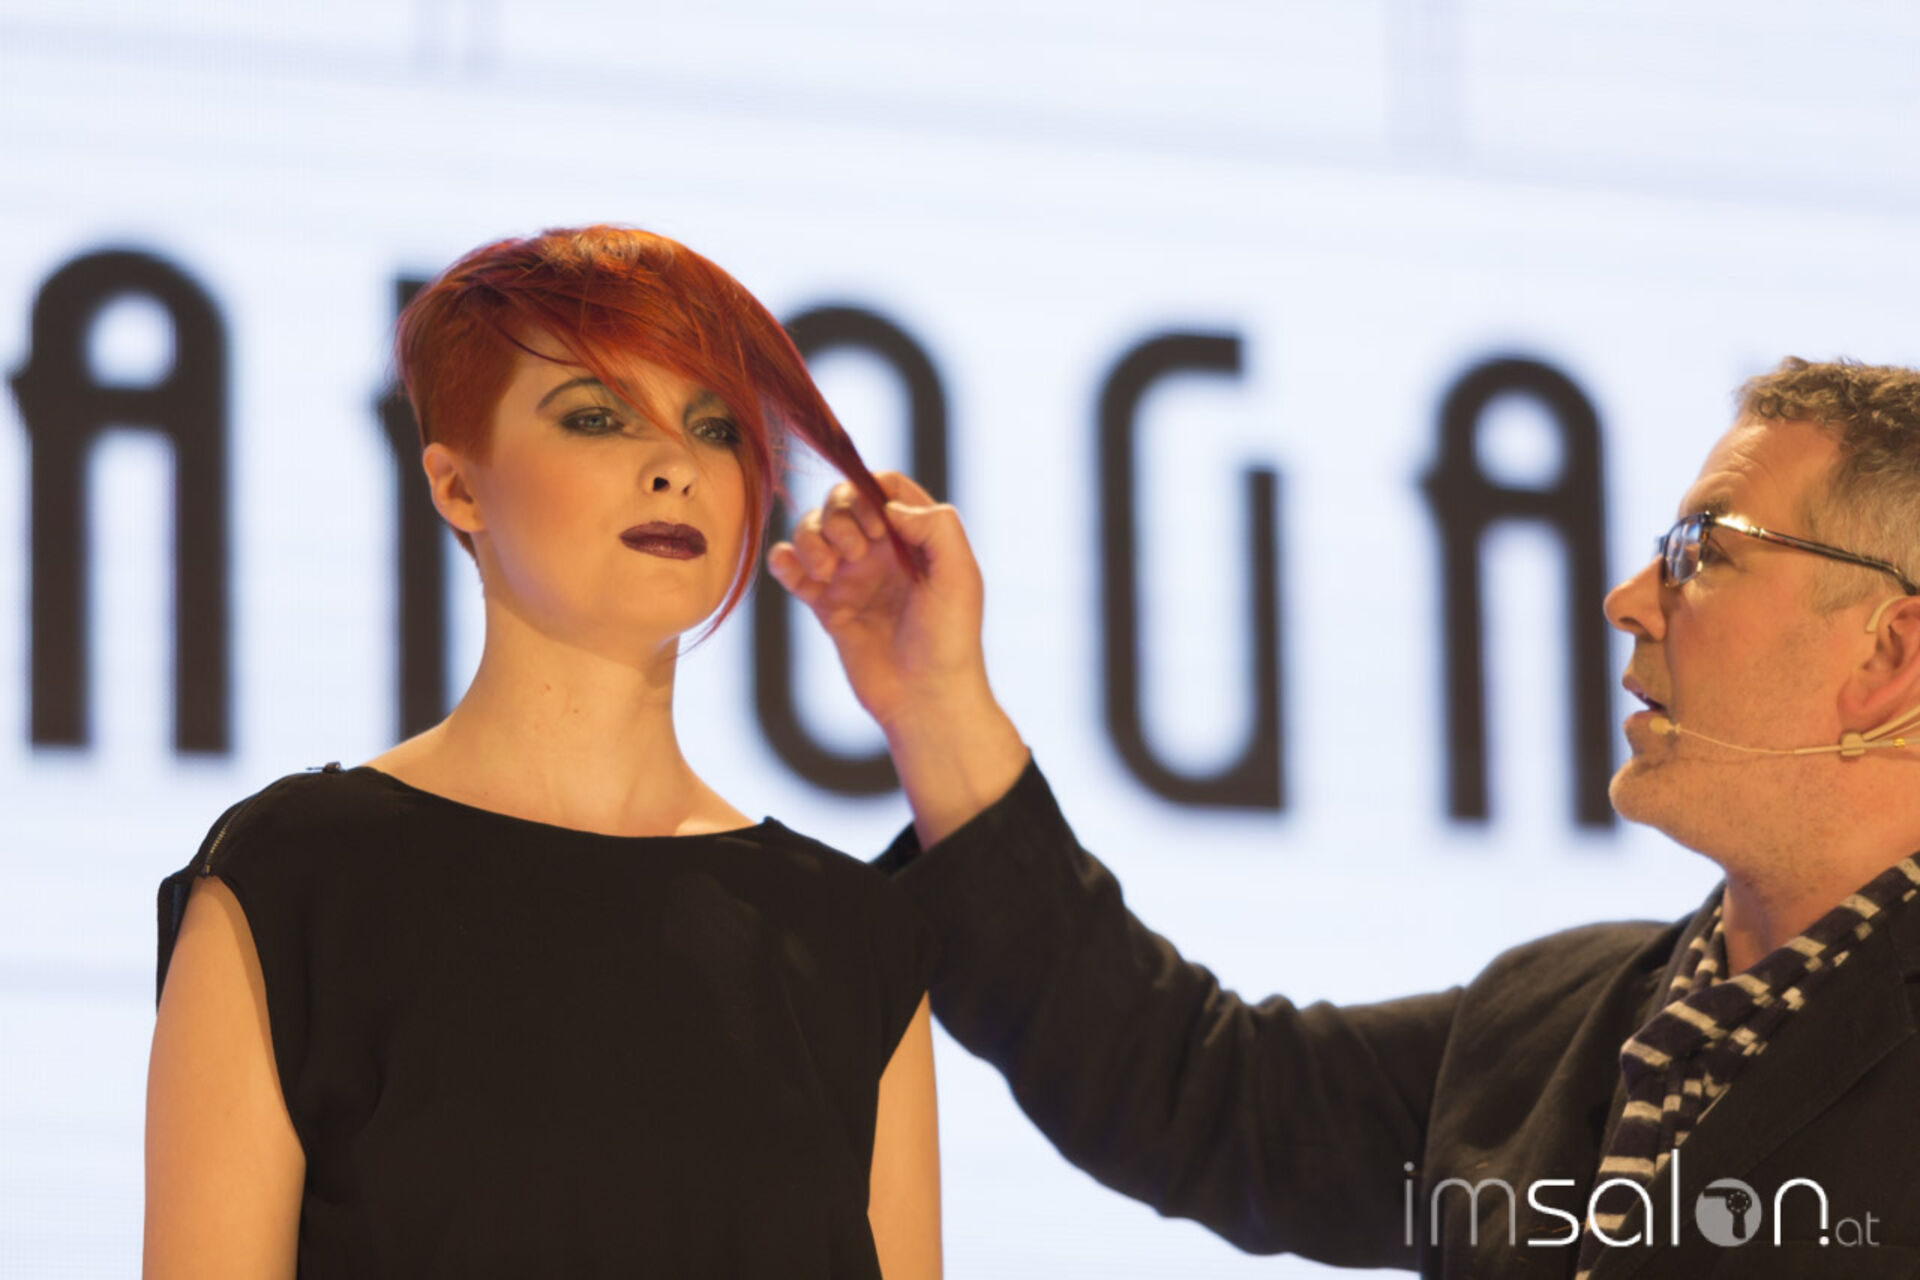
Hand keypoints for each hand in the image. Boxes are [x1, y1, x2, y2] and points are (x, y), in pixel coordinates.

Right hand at [768, 471, 1028, 846]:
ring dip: (810, 539)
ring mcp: (851, 577)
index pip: (884, 487)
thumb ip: (936, 527)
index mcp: (915, 538)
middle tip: (856, 552)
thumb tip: (889, 504)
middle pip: (840, 502)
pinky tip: (792, 570)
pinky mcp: (826, 605)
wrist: (925, 698)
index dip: (870, 491)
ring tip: (827, 573)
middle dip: (838, 517)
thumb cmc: (950, 639)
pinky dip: (782, 561)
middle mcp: (882, 551)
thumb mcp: (959, 575)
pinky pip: (792, 570)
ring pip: (812, 531)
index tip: (877, 525)